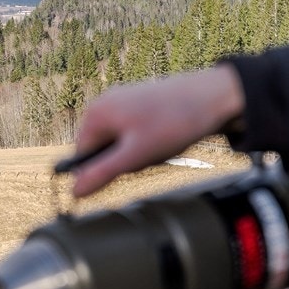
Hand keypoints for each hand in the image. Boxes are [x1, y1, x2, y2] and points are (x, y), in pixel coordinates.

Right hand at [69, 64, 245, 197]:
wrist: (214, 96)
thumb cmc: (175, 121)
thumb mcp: (135, 155)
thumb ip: (102, 173)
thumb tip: (74, 191)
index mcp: (96, 113)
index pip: (82, 155)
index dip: (104, 170)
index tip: (129, 168)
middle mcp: (105, 103)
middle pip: (104, 150)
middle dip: (126, 160)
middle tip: (150, 153)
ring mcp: (123, 102)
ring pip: (122, 144)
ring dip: (141, 153)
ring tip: (162, 143)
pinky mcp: (140, 104)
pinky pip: (136, 134)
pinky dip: (150, 142)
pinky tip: (167, 135)